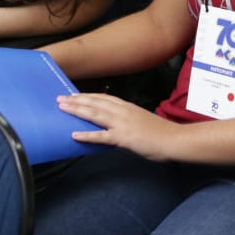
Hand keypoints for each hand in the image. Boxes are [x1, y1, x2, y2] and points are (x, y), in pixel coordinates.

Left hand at [57, 92, 179, 160]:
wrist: (174, 139)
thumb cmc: (161, 132)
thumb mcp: (142, 120)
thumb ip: (128, 120)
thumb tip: (115, 124)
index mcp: (128, 106)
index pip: (103, 98)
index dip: (87, 96)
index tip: (74, 94)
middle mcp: (123, 111)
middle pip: (95, 103)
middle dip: (76, 100)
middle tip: (60, 98)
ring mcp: (123, 124)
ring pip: (95, 115)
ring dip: (77, 111)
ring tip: (63, 108)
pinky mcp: (123, 138)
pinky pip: (101, 136)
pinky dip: (87, 135)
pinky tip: (74, 135)